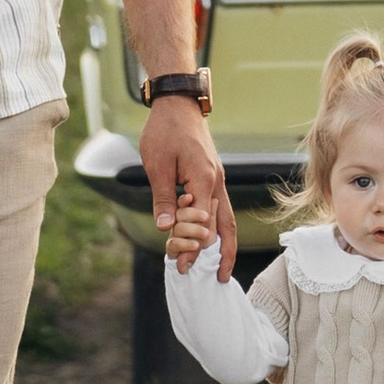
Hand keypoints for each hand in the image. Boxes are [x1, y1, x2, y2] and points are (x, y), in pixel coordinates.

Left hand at [142, 100, 235, 280]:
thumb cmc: (165, 131)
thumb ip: (164, 198)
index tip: (178, 265)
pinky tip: (208, 239)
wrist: (178, 104)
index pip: (202, 224)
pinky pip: (218, 208)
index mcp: (204, 180)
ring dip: (222, 244)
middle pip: (223, 226)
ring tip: (220, 268)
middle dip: (215, 254)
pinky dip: (216, 227)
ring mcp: (216, 179)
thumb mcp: (157, 165)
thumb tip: (166, 228)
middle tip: (207, 278)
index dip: (191, 247)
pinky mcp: (211, 176)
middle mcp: (216, 182)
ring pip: (226, 218)